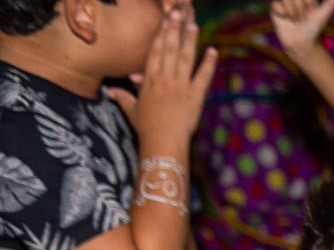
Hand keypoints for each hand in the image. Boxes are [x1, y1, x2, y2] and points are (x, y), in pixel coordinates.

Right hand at [108, 4, 217, 145]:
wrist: (163, 140)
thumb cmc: (147, 128)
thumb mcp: (132, 110)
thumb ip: (123, 98)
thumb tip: (109, 92)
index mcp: (149, 80)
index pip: (154, 52)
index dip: (160, 35)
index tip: (164, 21)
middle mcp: (165, 78)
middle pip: (169, 49)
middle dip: (173, 30)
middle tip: (178, 14)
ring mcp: (181, 85)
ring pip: (185, 58)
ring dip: (189, 40)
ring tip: (193, 25)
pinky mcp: (195, 95)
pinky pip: (203, 76)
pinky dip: (209, 64)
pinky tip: (213, 51)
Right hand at [270, 0, 333, 53]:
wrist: (300, 42)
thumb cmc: (312, 28)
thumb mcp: (324, 13)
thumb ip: (331, 3)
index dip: (309, 4)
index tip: (310, 11)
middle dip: (301, 8)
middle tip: (302, 17)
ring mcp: (284, 0)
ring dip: (294, 12)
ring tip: (295, 19)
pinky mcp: (274, 5)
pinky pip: (278, 4)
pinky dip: (284, 13)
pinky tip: (286, 19)